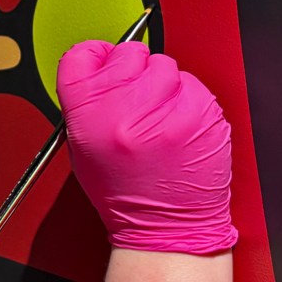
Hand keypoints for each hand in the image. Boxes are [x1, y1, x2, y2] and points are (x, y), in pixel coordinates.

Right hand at [57, 40, 236, 253]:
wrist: (168, 227)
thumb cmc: (126, 192)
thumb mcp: (83, 150)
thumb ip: (86, 103)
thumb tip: (100, 62)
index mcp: (88, 119)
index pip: (80, 58)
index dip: (94, 55)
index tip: (103, 59)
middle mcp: (124, 111)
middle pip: (126, 53)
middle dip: (131, 69)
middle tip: (136, 98)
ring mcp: (165, 110)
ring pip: (162, 64)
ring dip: (161, 83)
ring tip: (158, 117)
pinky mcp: (200, 113)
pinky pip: (190, 82)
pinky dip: (185, 97)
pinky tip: (178, 124)